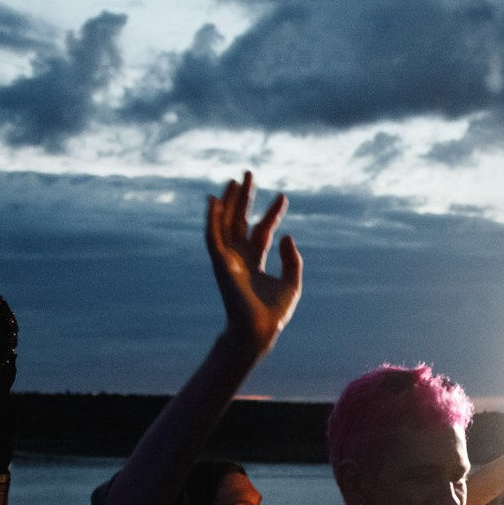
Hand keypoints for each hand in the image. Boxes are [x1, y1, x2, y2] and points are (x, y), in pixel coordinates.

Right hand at [206, 170, 302, 360]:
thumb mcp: (291, 282)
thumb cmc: (274, 313)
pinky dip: (212, 219)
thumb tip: (287, 235)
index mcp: (255, 260)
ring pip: (225, 224)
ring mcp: (228, 258)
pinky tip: (214, 200)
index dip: (272, 213)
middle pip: (240, 220)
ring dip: (227, 202)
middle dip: (244, 198)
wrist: (259, 330)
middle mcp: (239, 256)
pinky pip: (212, 237)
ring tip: (233, 180)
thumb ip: (291, 259)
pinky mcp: (220, 263)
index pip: (262, 229)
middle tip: (249, 174)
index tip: (283, 196)